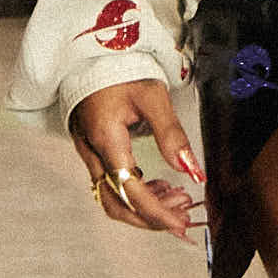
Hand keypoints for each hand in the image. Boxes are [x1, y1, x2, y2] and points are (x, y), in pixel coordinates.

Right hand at [72, 74, 203, 239]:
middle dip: (150, 217)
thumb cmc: (120, 69)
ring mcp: (88, 153)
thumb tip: (190, 169)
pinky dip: (135, 192)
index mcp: (106, 138)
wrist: (90, 53)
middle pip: (116, 204)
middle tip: (183, 217)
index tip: (181, 225)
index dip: (157, 213)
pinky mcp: (91, 150)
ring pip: (112, 197)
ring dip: (144, 207)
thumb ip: (171, 133)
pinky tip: (159, 185)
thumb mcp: (153, 96)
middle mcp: (92, 151)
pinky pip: (110, 184)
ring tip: (178, 199)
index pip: (130, 191)